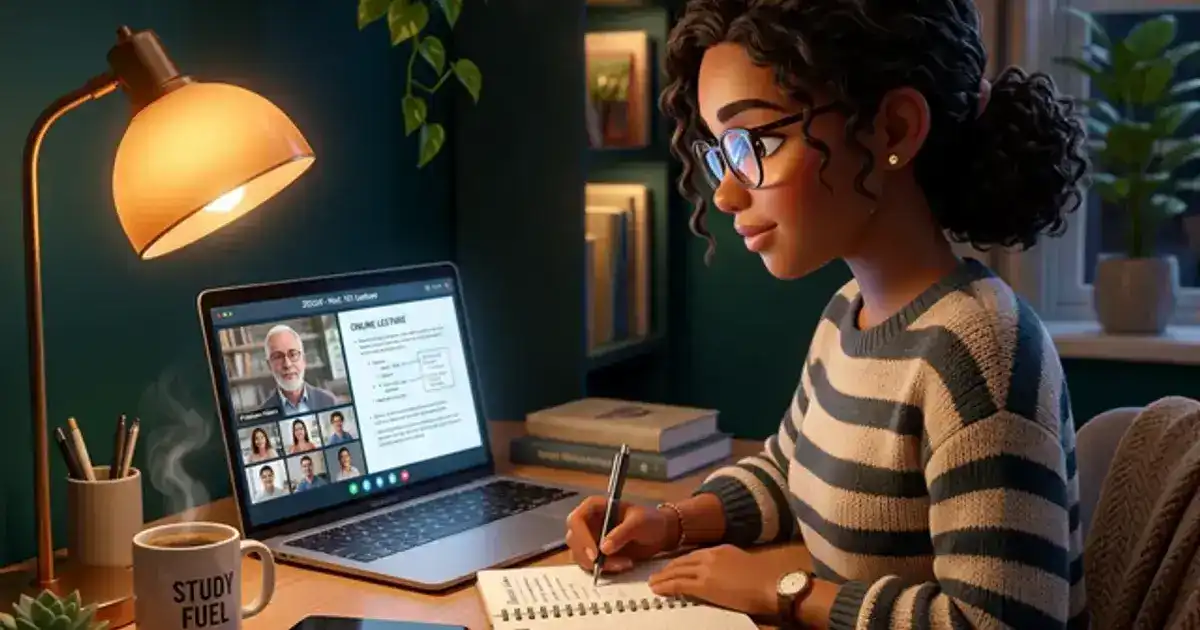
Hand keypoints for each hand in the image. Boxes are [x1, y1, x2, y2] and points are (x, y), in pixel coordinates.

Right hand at [564, 496, 676, 573]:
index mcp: (594, 507)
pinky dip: (605, 570)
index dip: (582, 537)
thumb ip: (622, 533)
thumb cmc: (649, 520)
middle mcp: (587, 523)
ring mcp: (590, 539)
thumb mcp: (639, 522)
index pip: (576, 520)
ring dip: (600, 565)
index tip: (595, 554)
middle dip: (589, 555)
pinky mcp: (596, 554)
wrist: (659, 534)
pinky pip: (591, 566)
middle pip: (574, 540)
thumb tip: (604, 548)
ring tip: (625, 563)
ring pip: (581, 556)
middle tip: (608, 565)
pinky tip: (624, 565)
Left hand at [648, 544, 779, 616]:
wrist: (768, 583)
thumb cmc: (763, 578)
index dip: (680, 562)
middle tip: (657, 574)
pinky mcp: (703, 585)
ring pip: (676, 572)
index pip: (693, 555)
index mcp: (720, 550)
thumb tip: (721, 573)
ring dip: (663, 577)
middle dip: (668, 568)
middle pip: (682, 562)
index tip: (672, 566)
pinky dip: (666, 586)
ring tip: (653, 582)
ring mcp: (705, 570)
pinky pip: (679, 585)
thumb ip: (728, 564)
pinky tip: (658, 589)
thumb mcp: (742, 562)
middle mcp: (709, 556)